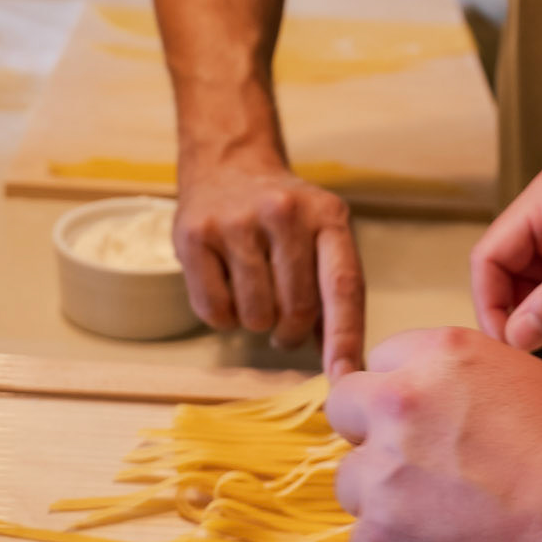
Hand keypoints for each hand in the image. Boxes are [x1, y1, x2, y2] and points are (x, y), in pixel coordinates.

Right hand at [173, 152, 364, 377]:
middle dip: (290, 331)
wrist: (229, 165)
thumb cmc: (284, 219)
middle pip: (296, 308)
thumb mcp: (321, 238)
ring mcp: (236, 220)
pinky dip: (223, 318)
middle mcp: (284, 212)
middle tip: (283, 322)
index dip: (345, 337)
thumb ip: (335, 297)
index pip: (342, 284)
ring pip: (255, 315)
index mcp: (327, 214)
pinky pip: (214, 311)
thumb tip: (347, 367)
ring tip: (255, 294)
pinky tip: (227, 288)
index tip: (344, 376)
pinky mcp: (195, 233)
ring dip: (257, 322)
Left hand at [326, 327, 541, 541]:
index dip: (404, 390)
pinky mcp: (380, 537)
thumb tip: (445, 404)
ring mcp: (383, 472)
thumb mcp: (531, 384)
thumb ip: (468, 383)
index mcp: (442, 356)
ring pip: (353, 481)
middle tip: (417, 466)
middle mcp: (401, 402)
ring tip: (442, 521)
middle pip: (348, 410)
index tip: (421, 418)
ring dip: (385, 498)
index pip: (385, 357)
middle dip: (375, 434)